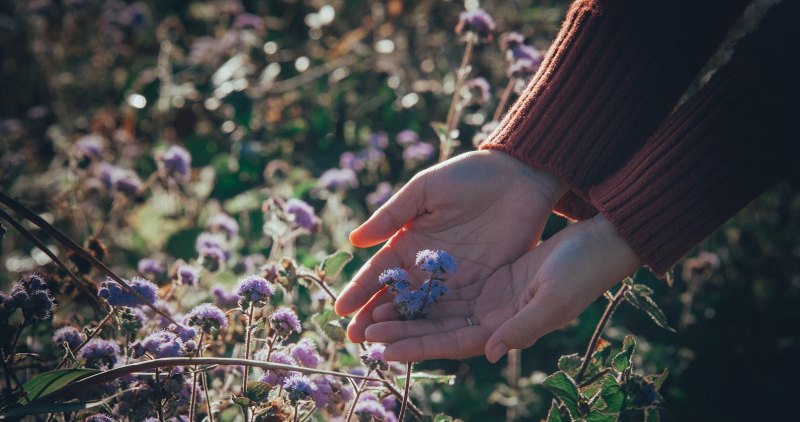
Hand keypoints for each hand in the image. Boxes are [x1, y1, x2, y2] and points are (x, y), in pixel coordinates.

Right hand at [334, 150, 565, 341]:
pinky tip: (422, 344)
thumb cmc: (469, 175)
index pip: (379, 272)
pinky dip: (438, 329)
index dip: (360, 290)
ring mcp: (454, 281)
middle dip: (374, 319)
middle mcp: (426, 267)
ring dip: (402, 330)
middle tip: (355, 338)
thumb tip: (355, 240)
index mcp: (408, 242)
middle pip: (396, 299)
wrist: (519, 177)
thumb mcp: (426, 190)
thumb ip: (393, 214)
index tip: (341, 309)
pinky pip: (456, 314)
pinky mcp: (482, 289)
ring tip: (380, 346)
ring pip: (422, 312)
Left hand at [364, 215, 642, 361]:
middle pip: (437, 329)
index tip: (381, 348)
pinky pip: (450, 285)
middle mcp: (493, 320)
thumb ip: (523, 327)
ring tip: (370, 309)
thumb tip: (491, 353)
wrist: (599, 243)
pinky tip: (400, 283)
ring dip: (407, 310)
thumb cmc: (582, 271)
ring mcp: (490, 299)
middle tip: (361, 331)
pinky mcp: (491, 277)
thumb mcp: (553, 299)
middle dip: (400, 331)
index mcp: (506, 330)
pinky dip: (425, 286)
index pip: (451, 344)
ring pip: (439, 308)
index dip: (416, 347)